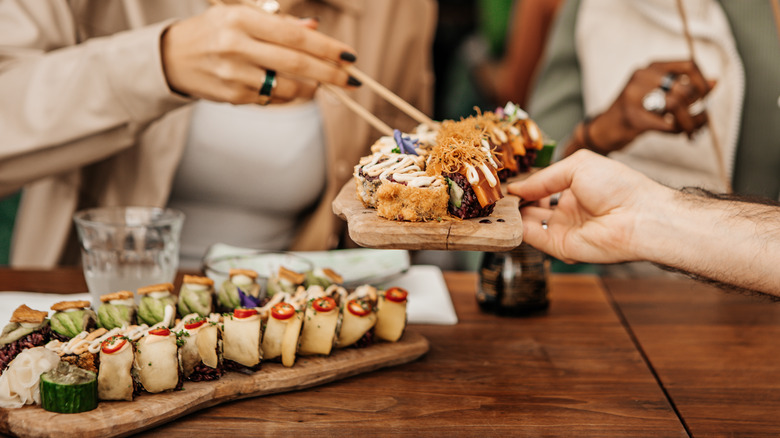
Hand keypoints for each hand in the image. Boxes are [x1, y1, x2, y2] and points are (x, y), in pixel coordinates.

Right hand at [161, 4, 358, 103]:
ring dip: (310, 88)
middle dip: (329, 73)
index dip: (326, 47)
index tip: (349, 56)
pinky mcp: (233, 97)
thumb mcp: (241, 16)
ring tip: (315, 83)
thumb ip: (279, 23)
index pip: (295, 35)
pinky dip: (286, 95)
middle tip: (351, 80)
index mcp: (241, 19)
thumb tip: (315, 27)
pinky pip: (272, 99)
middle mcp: (236, 46)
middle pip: (296, 63)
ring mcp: (234, 75)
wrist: (170, 58)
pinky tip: (285, 87)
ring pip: (287, 87)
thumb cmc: (213, 32)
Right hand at [507, 150, 674, 263]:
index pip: (541, 186)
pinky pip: (533, 239)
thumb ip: (543, 177)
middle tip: (495, 193)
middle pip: (531, 206)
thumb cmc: (619, 187)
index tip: (505, 180)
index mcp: (575, 188)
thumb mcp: (577, 166)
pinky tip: (507, 217)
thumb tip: (517, 187)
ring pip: (528, 223)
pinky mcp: (561, 246)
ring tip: (496, 203)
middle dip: (514, 200)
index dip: (524, 183)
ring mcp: (564, 228)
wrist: (638, 216)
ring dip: (512, 214)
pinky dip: (517, 229)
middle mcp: (568, 210)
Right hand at [572, 60, 715, 154]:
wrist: (604, 130)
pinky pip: (666, 124)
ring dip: (691, 122)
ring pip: (677, 105)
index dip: (703, 82)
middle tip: (699, 121)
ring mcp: (634, 96)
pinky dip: (678, 130)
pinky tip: (681, 134)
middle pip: (684, 88)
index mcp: (650, 68)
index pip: (688, 65)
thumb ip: (685, 87)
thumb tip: (715, 82)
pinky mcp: (632, 117)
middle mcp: (641, 77)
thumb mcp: (659, 95)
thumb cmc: (635, 112)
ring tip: (692, 131)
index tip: (705, 98)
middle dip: (698, 107)